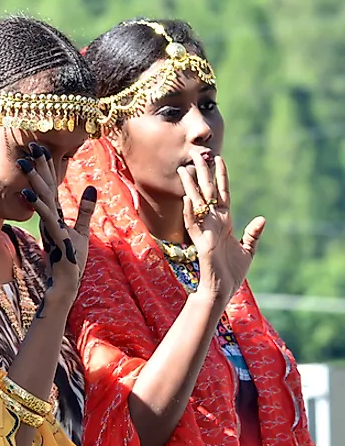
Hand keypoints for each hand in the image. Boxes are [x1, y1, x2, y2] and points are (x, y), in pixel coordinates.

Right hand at [17, 143, 95, 301]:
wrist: (66, 282)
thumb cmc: (72, 259)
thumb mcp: (82, 230)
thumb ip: (85, 209)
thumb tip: (92, 187)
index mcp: (54, 214)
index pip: (51, 185)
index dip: (46, 167)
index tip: (41, 147)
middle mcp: (49, 217)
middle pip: (44, 187)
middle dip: (38, 166)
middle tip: (30, 146)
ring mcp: (50, 226)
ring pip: (41, 199)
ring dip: (33, 181)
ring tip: (24, 163)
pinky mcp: (54, 237)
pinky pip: (46, 217)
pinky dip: (38, 205)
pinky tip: (30, 193)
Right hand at [179, 155, 264, 299]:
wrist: (222, 289)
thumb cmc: (232, 272)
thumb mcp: (248, 250)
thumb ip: (253, 234)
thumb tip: (261, 219)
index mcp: (223, 222)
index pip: (222, 194)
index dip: (221, 177)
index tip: (219, 159)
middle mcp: (213, 223)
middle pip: (206, 194)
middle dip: (202, 175)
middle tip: (197, 156)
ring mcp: (205, 231)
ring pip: (196, 205)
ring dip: (190, 188)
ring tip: (184, 171)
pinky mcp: (201, 243)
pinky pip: (193, 225)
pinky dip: (190, 213)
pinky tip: (187, 200)